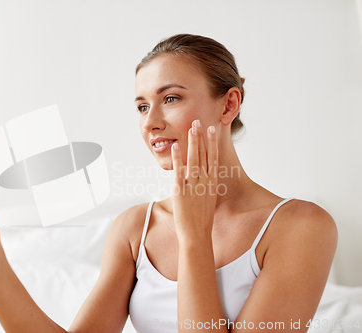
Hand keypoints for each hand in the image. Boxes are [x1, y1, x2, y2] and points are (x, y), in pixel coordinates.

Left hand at [170, 120, 217, 244]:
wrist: (197, 235)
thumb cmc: (202, 220)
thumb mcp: (208, 200)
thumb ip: (205, 186)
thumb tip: (203, 177)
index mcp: (212, 183)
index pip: (213, 158)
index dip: (212, 143)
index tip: (211, 130)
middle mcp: (205, 182)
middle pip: (203, 154)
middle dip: (200, 137)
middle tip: (198, 121)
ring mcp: (193, 185)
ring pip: (193, 159)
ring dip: (192, 142)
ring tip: (190, 127)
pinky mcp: (180, 190)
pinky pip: (179, 171)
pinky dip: (177, 158)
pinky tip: (176, 146)